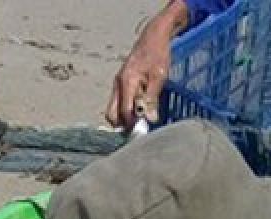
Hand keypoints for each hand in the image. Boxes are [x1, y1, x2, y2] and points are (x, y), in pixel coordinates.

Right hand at [105, 1, 185, 129]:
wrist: (153, 36)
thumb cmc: (158, 54)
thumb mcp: (159, 77)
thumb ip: (152, 99)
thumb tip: (150, 120)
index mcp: (126, 82)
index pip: (123, 112)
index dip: (132, 124)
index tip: (144, 130)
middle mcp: (117, 84)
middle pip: (111, 114)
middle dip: (123, 125)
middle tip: (140, 127)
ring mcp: (117, 84)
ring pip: (113, 109)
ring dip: (125, 118)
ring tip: (141, 117)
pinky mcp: (121, 84)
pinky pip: (118, 103)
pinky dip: (126, 110)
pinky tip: (139, 108)